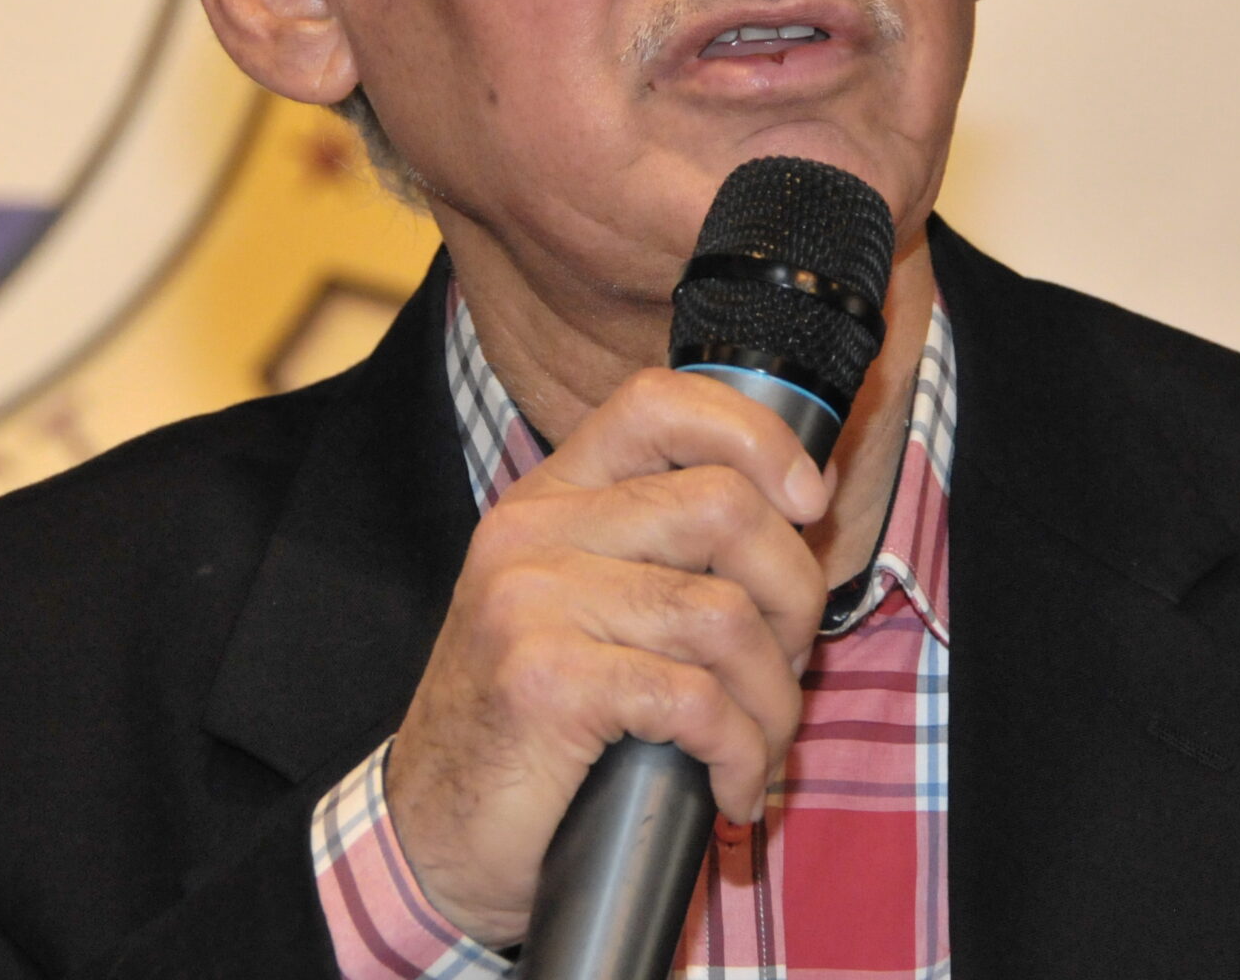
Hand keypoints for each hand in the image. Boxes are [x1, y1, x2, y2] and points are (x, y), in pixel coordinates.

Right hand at [385, 368, 829, 948]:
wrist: (432, 836)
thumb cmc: (534, 730)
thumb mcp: (585, 609)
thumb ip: (661, 550)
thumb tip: (802, 512)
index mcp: (549, 499)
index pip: (660, 402)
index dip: (756, 435)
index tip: (806, 502)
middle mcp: (533, 532)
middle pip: (723, 506)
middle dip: (795, 594)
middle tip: (786, 663)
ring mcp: (532, 602)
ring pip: (724, 613)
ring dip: (774, 698)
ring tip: (760, 743)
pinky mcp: (545, 682)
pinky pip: (696, 699)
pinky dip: (740, 753)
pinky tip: (731, 787)